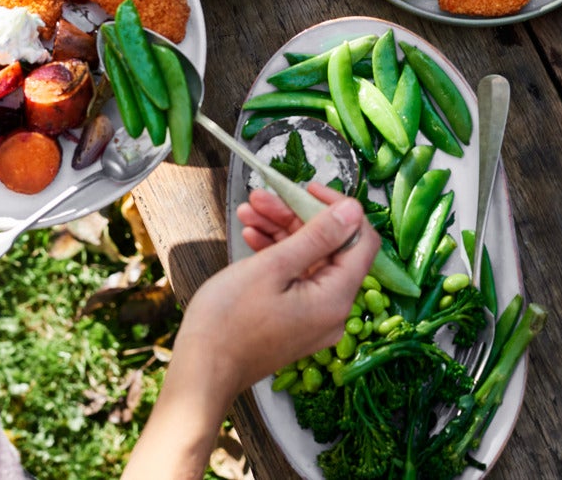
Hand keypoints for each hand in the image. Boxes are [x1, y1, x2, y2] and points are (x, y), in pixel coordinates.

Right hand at [184, 183, 377, 394]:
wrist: (200, 372)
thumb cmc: (229, 321)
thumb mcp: (273, 267)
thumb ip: (317, 236)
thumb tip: (353, 210)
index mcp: (336, 297)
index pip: (361, 240)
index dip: (339, 209)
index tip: (307, 189)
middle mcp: (333, 310)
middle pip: (329, 248)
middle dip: (296, 217)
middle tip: (263, 196)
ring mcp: (313, 317)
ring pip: (307, 260)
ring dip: (280, 231)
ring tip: (248, 211)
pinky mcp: (294, 321)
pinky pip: (294, 279)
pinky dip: (275, 256)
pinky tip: (250, 236)